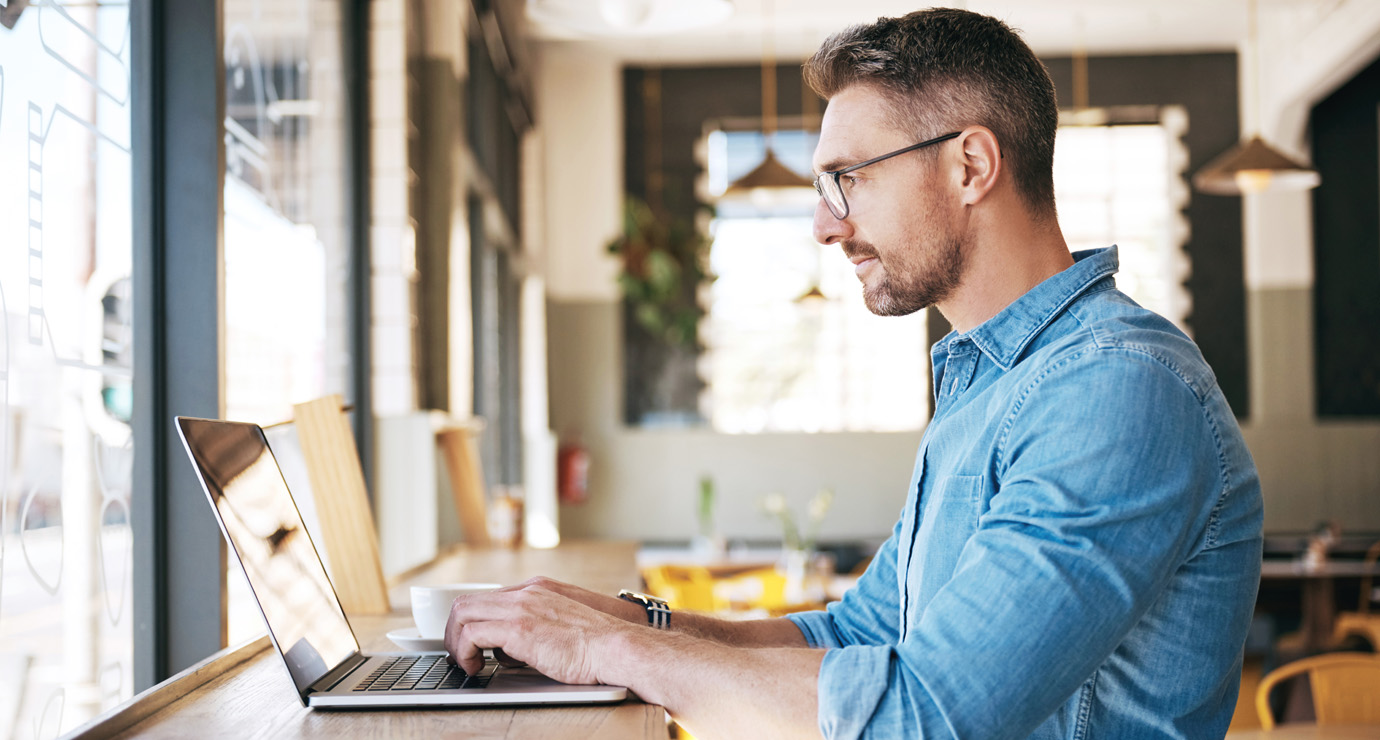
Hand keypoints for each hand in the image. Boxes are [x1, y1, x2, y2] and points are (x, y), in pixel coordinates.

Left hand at [442, 579, 632, 683]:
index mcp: (536, 589)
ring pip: (463, 614)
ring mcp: (521, 608)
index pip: (487, 598)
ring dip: (456, 642)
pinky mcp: (519, 629)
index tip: (469, 643)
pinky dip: (465, 652)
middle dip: (454, 630)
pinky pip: (472, 634)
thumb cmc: (596, 646)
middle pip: (467, 601)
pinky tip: (476, 668)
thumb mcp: (560, 627)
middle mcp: (525, 593)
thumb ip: (535, 629)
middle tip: (460, 655)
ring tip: (466, 664)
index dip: (471, 621)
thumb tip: (510, 651)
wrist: (615, 647)